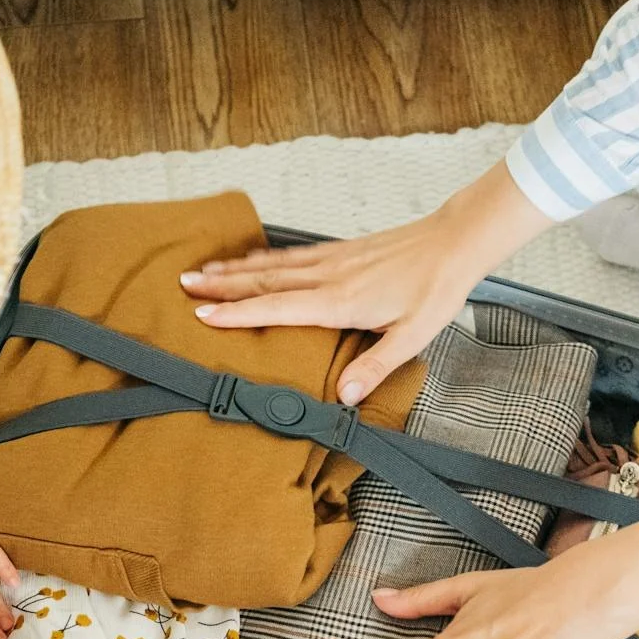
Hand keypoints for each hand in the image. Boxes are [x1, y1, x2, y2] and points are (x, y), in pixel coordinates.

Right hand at [181, 161, 554, 402]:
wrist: (455, 243)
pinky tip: (252, 259)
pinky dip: (264, 257)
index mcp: (339, 301)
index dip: (238, 312)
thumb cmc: (436, 289)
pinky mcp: (340, 252)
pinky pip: (291, 255)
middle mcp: (328, 277)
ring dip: (235, 269)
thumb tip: (344, 396)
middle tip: (183, 284)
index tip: (203, 315)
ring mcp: (332, 260)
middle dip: (221, 285)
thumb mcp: (413, 336)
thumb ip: (376, 365)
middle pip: (263, 281)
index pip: (277, 307)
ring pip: (273, 265)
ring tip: (203, 271)